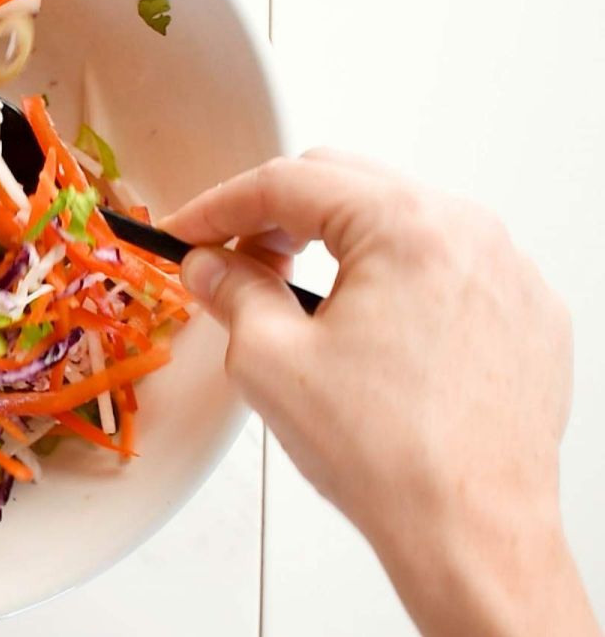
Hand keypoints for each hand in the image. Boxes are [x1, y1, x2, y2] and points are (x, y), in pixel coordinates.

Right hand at [161, 150, 597, 636]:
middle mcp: (469, 233)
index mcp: (406, 226)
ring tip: (291, 294)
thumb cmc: (388, 454)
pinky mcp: (526, 316)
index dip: (219, 205)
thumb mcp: (270, 360)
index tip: (187, 231)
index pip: (290, 183)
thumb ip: (232, 292)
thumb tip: (210, 266)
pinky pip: (446, 266)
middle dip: (277, 215)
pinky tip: (362, 326)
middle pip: (349, 185)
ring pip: (400, 222)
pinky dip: (393, 277)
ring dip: (336, 241)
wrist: (472, 530)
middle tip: (230, 257)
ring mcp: (507, 273)